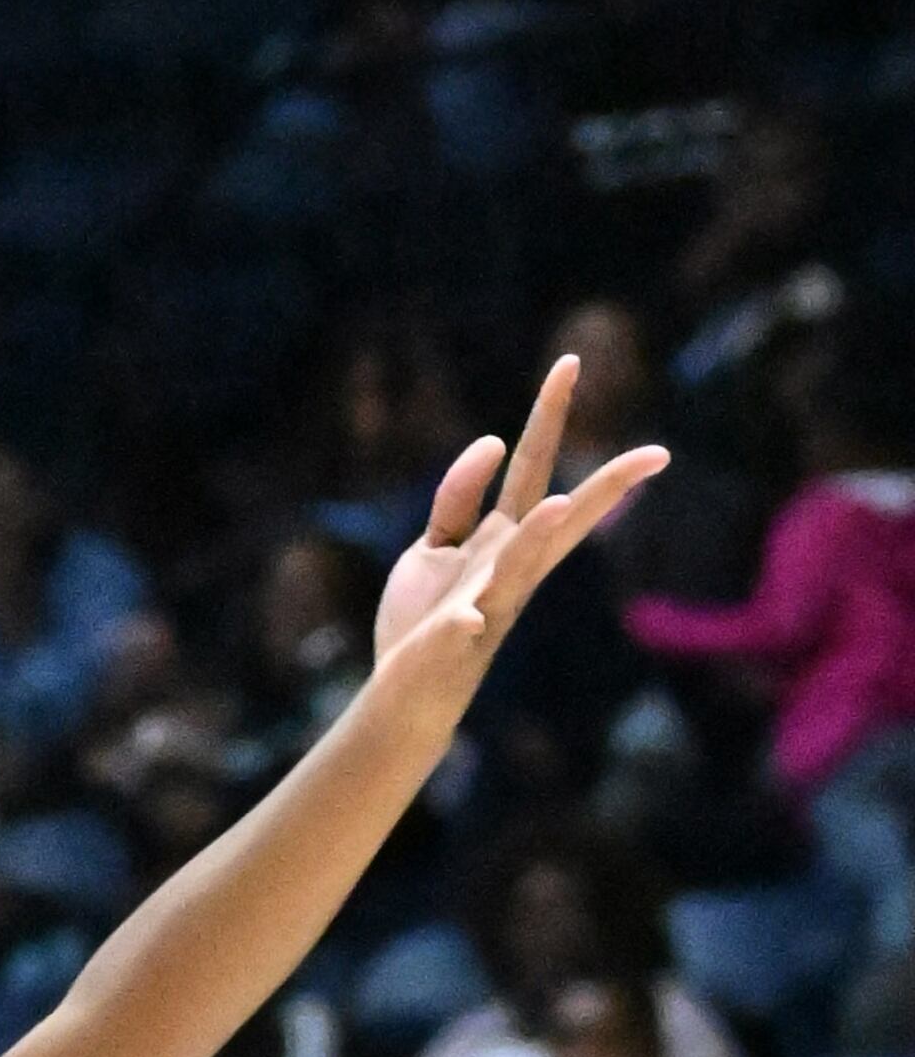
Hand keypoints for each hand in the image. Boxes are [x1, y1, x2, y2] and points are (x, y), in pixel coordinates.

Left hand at [365, 359, 666, 724]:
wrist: (404, 695)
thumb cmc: (426, 619)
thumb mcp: (435, 543)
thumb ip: (460, 495)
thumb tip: (495, 441)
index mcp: (504, 538)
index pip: (533, 466)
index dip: (549, 415)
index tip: (570, 361)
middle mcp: (508, 568)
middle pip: (560, 517)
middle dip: (603, 487)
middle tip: (652, 455)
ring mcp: (485, 605)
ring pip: (518, 568)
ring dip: (536, 539)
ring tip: (557, 506)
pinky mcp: (450, 644)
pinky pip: (459, 632)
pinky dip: (461, 624)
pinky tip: (465, 621)